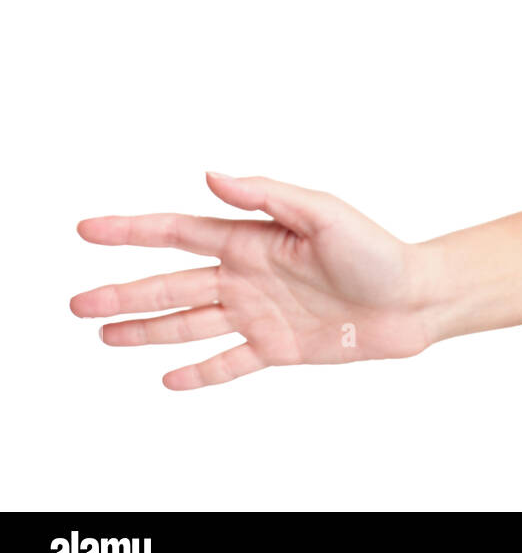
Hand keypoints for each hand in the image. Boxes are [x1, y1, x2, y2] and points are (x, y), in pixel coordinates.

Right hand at [71, 172, 438, 389]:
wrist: (416, 300)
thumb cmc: (378, 251)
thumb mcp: (324, 213)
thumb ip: (267, 196)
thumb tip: (210, 175)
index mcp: (253, 239)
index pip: (179, 233)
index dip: (131, 231)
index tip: (88, 230)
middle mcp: (249, 277)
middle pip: (172, 286)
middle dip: (122, 292)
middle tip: (75, 302)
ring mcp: (260, 314)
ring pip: (189, 325)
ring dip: (145, 330)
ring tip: (103, 335)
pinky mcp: (279, 349)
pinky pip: (229, 362)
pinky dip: (199, 372)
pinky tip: (167, 378)